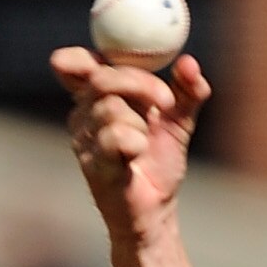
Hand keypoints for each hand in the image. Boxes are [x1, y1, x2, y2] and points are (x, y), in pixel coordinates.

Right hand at [50, 47, 210, 243]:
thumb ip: (187, 90)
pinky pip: (114, 138)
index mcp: (98, 98)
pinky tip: (138, 156)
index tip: (110, 56)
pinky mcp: (92, 165)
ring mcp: (84, 141)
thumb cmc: (160, 162)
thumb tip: (189, 63)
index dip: (83, 57)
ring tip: (147, 142)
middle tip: (166, 100)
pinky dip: (135, 143)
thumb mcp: (179, 119)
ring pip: (110, 109)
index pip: (78, 66)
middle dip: (139, 83)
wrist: (157, 209)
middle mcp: (84, 115)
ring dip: (141, 123)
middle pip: (101, 79)